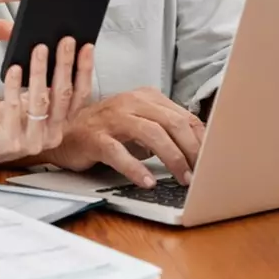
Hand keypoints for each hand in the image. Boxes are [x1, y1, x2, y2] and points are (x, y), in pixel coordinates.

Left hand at [0, 37, 94, 167]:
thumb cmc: (5, 121)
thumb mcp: (30, 103)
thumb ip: (45, 87)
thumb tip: (52, 51)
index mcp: (60, 125)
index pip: (80, 96)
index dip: (85, 71)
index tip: (87, 47)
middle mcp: (52, 135)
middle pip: (63, 95)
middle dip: (65, 65)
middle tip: (66, 41)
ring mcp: (33, 141)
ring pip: (41, 101)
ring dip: (41, 72)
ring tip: (39, 49)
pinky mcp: (11, 141)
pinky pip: (14, 108)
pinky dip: (14, 86)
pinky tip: (14, 69)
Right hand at [40, 87, 205, 187]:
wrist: (64, 132)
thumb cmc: (105, 129)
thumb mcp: (139, 124)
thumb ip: (164, 129)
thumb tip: (198, 148)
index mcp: (145, 97)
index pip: (183, 115)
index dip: (201, 139)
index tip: (213, 159)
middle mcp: (131, 103)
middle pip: (172, 122)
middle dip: (191, 149)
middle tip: (201, 172)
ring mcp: (112, 119)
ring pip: (151, 133)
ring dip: (172, 158)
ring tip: (182, 178)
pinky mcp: (95, 137)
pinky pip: (119, 152)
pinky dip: (135, 168)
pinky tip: (147, 181)